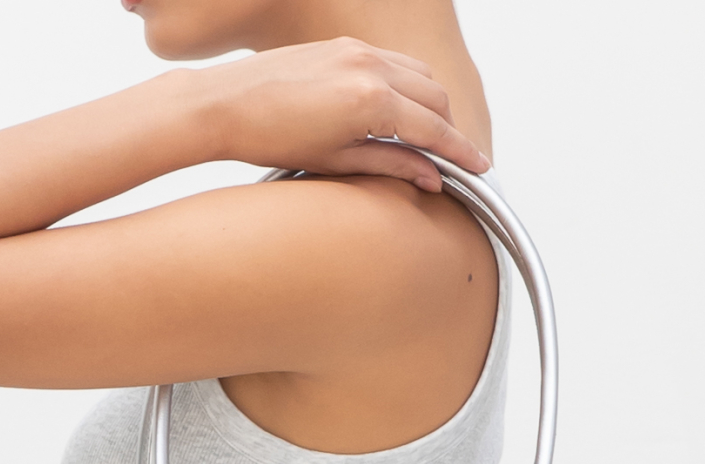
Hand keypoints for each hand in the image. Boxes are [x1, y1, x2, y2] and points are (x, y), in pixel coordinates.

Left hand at [199, 38, 489, 190]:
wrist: (225, 105)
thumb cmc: (271, 138)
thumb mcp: (337, 161)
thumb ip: (391, 164)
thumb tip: (431, 177)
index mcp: (371, 101)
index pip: (434, 128)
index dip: (460, 152)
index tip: (478, 168)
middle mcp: (370, 67)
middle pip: (435, 98)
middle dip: (448, 129)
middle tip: (450, 160)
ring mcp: (357, 50)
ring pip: (418, 75)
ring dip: (429, 105)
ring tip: (424, 138)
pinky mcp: (343, 45)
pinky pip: (393, 62)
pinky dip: (406, 86)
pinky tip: (395, 111)